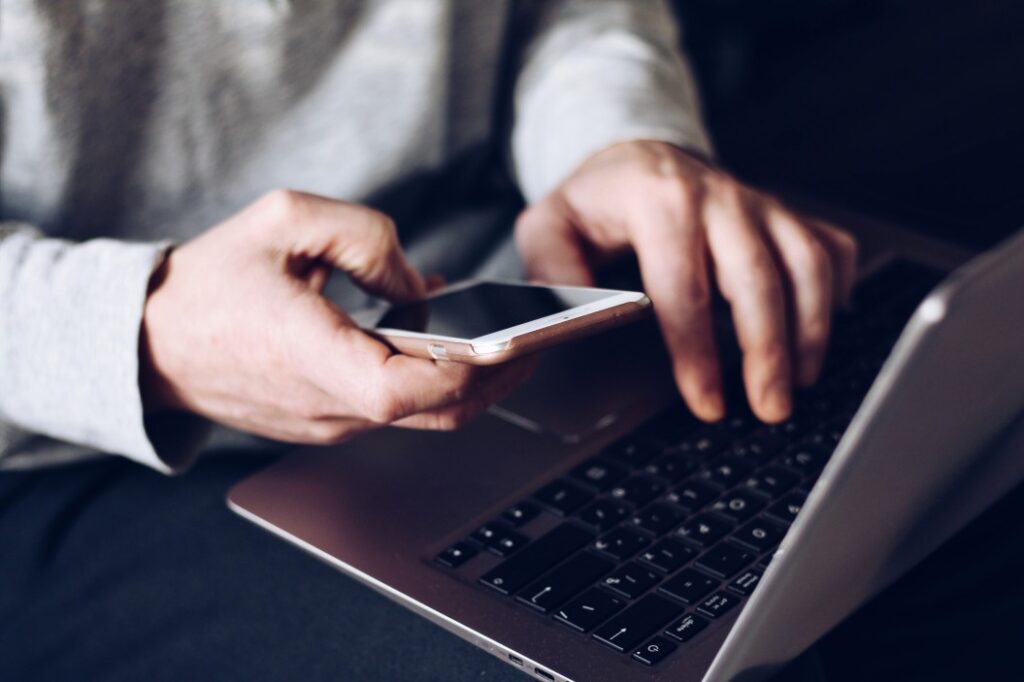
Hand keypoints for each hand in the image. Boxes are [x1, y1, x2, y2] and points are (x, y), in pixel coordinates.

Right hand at [142, 189, 532, 442]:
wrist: (152, 343)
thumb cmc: (211, 280)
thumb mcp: (281, 219)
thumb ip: (363, 237)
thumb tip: (421, 284)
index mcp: (309, 358)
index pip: (402, 390)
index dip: (462, 370)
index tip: (507, 341)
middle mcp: (326, 405)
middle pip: (434, 412)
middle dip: (496, 378)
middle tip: (538, 339)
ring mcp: (329, 423)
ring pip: (421, 416)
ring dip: (468, 378)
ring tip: (506, 334)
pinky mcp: (329, 422)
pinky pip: (395, 407)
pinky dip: (430, 376)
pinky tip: (443, 337)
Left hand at [515, 141, 856, 422]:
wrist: (635, 157)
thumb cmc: (594, 201)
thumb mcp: (548, 226)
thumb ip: (552, 272)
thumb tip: (576, 317)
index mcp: (658, 201)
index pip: (684, 286)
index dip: (698, 352)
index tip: (707, 402)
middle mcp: (717, 197)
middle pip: (758, 279)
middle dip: (769, 351)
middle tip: (769, 408)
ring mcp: (757, 203)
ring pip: (805, 263)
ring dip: (810, 328)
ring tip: (800, 381)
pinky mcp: (783, 213)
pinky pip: (828, 246)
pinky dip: (835, 289)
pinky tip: (823, 329)